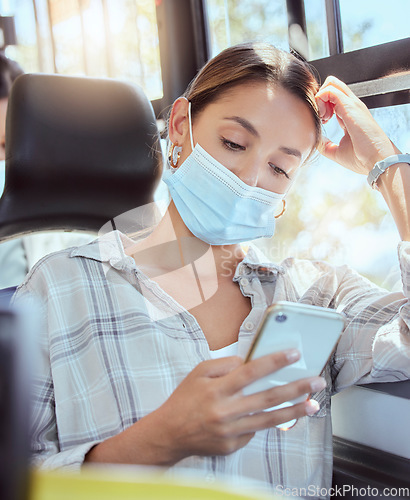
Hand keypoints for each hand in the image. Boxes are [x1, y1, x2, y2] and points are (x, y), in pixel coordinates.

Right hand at [151, 350, 324, 462]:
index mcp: (217, 389)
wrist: (169, 434)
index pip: (251, 372)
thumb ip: (224, 365)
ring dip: (294, 411)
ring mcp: (230, 431)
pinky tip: (269, 416)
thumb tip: (249, 364)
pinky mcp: (232, 445)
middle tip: (317, 382)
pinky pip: (253, 431)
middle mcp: (226, 410)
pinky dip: (262, 421)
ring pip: (269, 420)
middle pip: (268, 397)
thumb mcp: (198, 373)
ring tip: (313, 404)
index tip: (294, 354)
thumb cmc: (184, 399)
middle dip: (296, 388)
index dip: (274, 361)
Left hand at [315, 76, 399, 173]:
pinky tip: (324, 117)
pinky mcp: (349, 106)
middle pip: (333, 85)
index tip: (322, 122)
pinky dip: (320, 101)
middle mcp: (352, 106)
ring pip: (331, 84)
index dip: (322, 106)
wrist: (376, 161)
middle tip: (321, 117)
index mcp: (350, 114)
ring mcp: (352, 104)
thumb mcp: (337, 151)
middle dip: (320, 98)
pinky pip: (329, 90)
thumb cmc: (361, 158)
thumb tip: (315, 141)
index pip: (334, 98)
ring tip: (323, 118)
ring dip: (319, 99)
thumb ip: (325, 144)